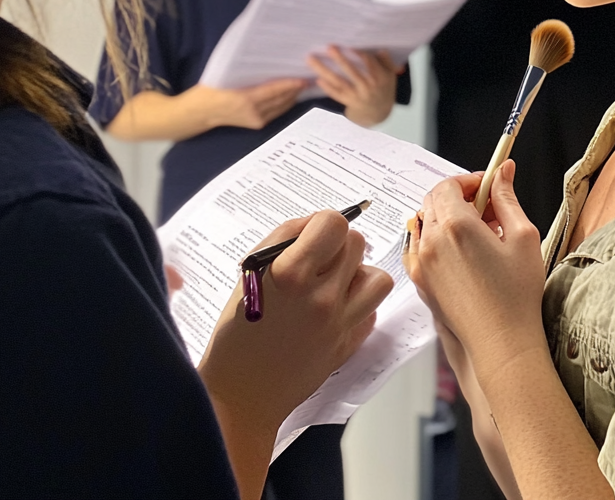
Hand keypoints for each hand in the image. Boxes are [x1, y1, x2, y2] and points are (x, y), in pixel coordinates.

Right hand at [185, 78, 306, 130]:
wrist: (200, 113)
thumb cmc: (211, 90)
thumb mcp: (228, 77)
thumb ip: (249, 74)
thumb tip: (269, 63)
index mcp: (247, 99)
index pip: (275, 90)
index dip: (291, 84)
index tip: (303, 78)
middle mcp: (255, 112)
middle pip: (282, 99)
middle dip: (296, 89)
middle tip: (308, 78)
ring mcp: (257, 120)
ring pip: (282, 106)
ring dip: (293, 96)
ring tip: (303, 85)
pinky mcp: (257, 125)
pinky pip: (277, 112)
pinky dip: (286, 103)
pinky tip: (292, 96)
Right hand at [198, 210, 393, 434]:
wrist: (242, 393)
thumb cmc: (238, 331)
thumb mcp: (250, 273)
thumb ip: (285, 238)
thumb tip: (317, 222)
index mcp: (290, 274)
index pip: (334, 223)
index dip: (323, 224)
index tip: (311, 237)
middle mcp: (321, 297)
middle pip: (357, 243)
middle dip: (338, 246)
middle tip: (317, 262)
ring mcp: (340, 323)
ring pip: (377, 276)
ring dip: (357, 274)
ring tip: (333, 284)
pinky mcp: (350, 344)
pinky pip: (372, 309)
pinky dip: (358, 305)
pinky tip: (334, 311)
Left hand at [307, 46, 399, 127]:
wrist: (378, 112)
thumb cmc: (383, 88)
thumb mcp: (390, 74)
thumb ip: (386, 61)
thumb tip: (381, 50)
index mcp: (379, 77)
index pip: (369, 63)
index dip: (359, 54)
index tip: (348, 45)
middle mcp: (367, 86)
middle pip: (352, 71)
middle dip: (340, 59)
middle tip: (330, 48)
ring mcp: (357, 95)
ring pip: (340, 82)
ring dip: (325, 70)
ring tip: (312, 60)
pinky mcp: (348, 101)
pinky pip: (336, 94)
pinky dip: (327, 87)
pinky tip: (317, 79)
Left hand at [408, 161, 546, 380]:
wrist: (502, 343)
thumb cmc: (517, 294)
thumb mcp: (523, 236)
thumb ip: (507, 198)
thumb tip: (503, 171)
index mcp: (456, 225)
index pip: (449, 184)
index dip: (470, 181)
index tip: (488, 188)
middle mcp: (432, 241)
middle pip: (434, 199)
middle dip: (459, 197)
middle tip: (488, 211)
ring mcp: (421, 262)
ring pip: (425, 222)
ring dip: (447, 218)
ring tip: (477, 235)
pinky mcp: (419, 281)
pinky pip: (418, 246)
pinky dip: (434, 240)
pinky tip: (459, 254)